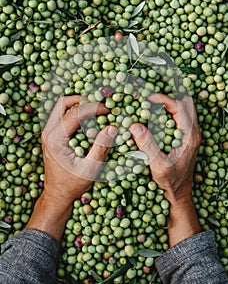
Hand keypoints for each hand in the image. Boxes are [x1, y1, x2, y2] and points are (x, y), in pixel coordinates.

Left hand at [26, 95, 116, 240]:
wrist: (57, 194)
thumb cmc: (73, 184)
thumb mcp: (90, 169)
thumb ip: (101, 147)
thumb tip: (112, 127)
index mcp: (55, 139)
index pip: (75, 113)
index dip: (93, 108)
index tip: (108, 110)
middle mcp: (48, 132)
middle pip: (63, 103)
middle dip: (83, 100)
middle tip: (100, 104)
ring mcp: (47, 133)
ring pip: (61, 107)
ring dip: (78, 104)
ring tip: (95, 109)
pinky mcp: (51, 135)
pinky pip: (61, 115)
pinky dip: (74, 111)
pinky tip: (88, 118)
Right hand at [130, 94, 201, 203]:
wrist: (179, 193)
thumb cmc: (170, 182)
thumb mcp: (157, 165)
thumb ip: (148, 145)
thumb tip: (135, 125)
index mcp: (190, 136)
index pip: (180, 107)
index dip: (163, 99)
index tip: (147, 99)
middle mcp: (194, 133)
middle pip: (187, 103)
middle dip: (169, 97)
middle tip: (151, 98)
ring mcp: (191, 135)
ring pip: (185, 109)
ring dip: (170, 103)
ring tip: (152, 103)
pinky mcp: (186, 138)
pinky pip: (181, 118)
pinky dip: (169, 112)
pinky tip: (156, 116)